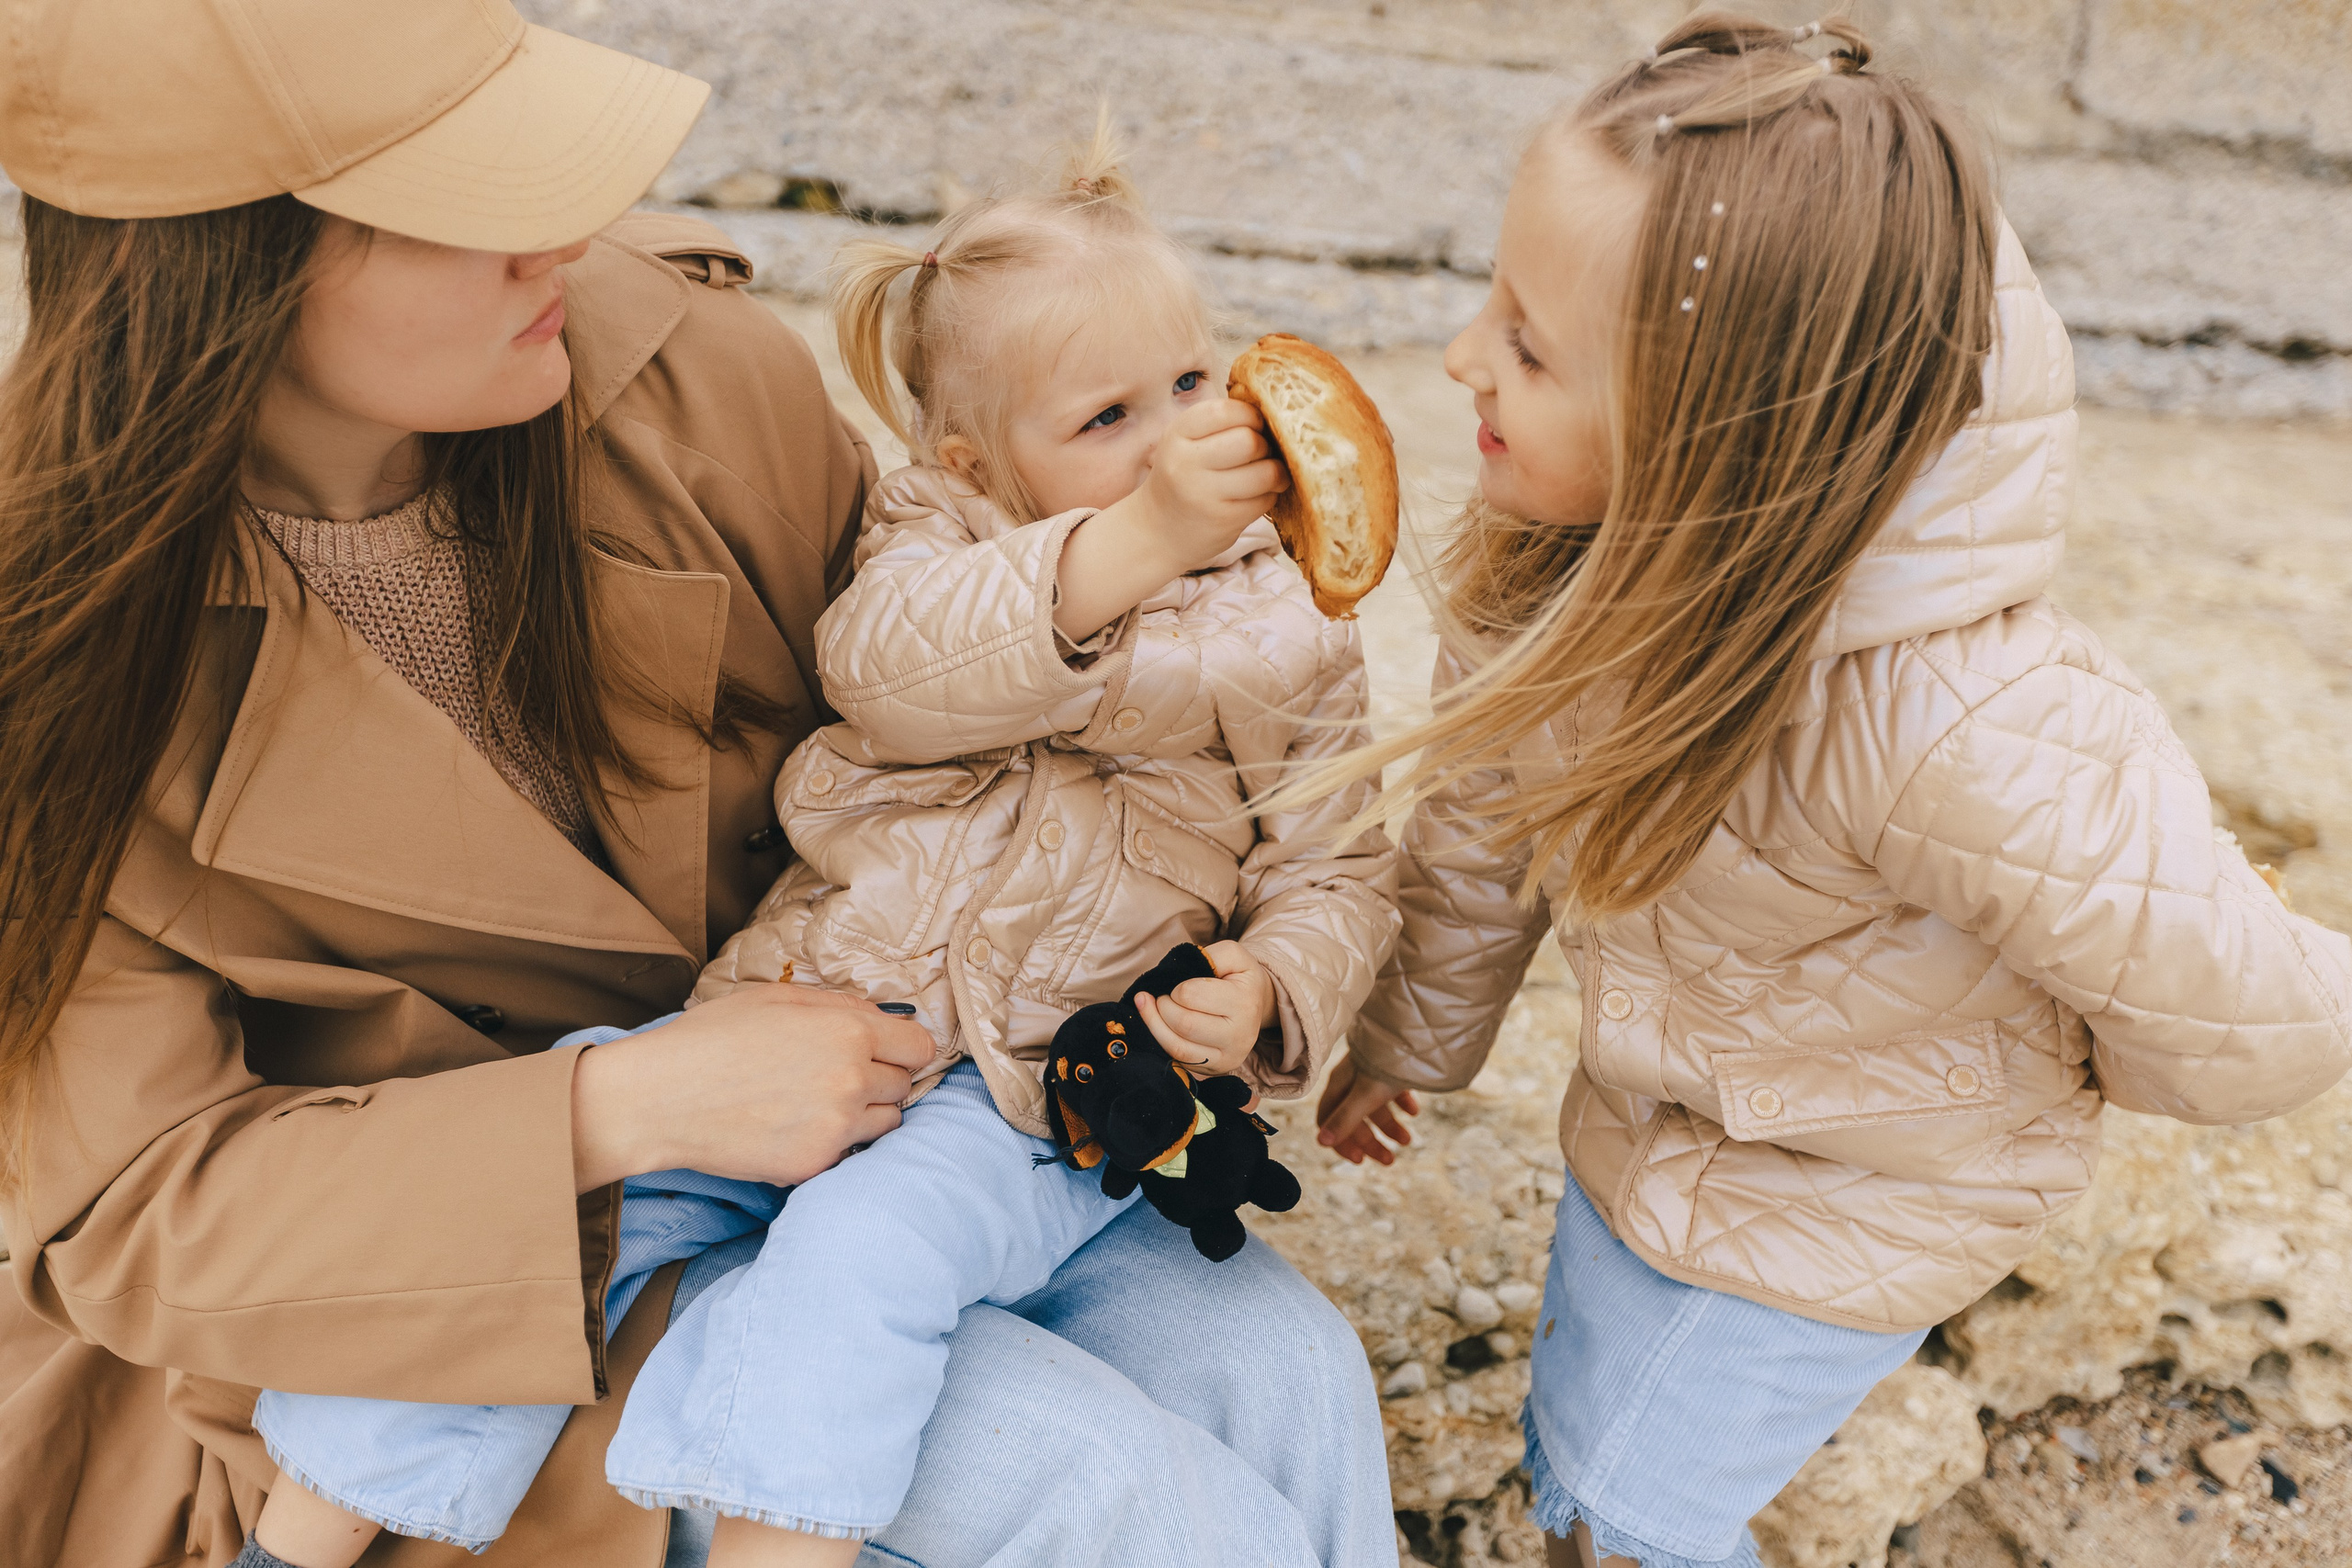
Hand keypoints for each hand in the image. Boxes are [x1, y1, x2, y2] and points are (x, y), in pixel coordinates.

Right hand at [570, 986, 934, 1190]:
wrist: (662, 1098)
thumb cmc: (712, 1039)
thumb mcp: (777, 999)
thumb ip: (837, 1006)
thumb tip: (879, 1015)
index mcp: (848, 1030)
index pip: (919, 1046)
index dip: (904, 1048)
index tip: (887, 1052)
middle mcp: (852, 1077)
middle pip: (903, 1084)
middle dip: (880, 1078)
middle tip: (838, 1077)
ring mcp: (836, 1126)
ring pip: (887, 1122)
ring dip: (865, 1113)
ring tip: (819, 1104)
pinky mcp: (815, 1163)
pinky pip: (849, 1152)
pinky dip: (834, 1143)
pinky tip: (796, 1128)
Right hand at [1134, 398, 1289, 570]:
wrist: (1159, 530)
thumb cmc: (1184, 475)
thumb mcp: (1187, 441)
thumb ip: (1221, 423)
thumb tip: (1275, 414)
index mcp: (1177, 434)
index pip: (1225, 411)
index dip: (1250, 415)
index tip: (1253, 425)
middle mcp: (1186, 463)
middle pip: (1249, 441)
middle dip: (1265, 445)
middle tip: (1261, 453)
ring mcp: (1204, 495)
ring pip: (1265, 473)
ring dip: (1276, 472)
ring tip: (1269, 474)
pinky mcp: (1223, 520)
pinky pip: (1265, 500)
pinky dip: (1270, 495)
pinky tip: (1257, 495)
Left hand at [1135, 939, 1276, 1079]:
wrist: (1257, 1006)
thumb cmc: (1239, 979)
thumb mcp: (1234, 956)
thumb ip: (1211, 955)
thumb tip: (1182, 969)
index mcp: (1244, 1004)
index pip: (1191, 996)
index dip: (1176, 988)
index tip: (1179, 984)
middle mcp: (1239, 1036)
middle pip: (1183, 1024)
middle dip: (1162, 1007)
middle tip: (1163, 996)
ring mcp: (1228, 1058)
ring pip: (1177, 1048)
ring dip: (1154, 1025)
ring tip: (1150, 1007)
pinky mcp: (1214, 1070)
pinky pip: (1178, 1061)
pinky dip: (1161, 1041)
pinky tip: (1157, 1025)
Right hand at [1315, 1051, 1420, 1165]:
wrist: (1413, 1034)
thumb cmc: (1384, 1063)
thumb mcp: (1365, 1096)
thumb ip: (1345, 1119)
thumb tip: (1322, 1143)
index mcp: (1339, 1087)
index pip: (1329, 1121)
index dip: (1341, 1142)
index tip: (1359, 1160)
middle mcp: (1352, 1082)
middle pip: (1354, 1120)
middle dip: (1371, 1142)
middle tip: (1389, 1160)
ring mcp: (1372, 1076)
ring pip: (1376, 1109)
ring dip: (1390, 1128)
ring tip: (1407, 1140)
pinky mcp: (1391, 1071)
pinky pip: (1393, 1094)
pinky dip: (1402, 1105)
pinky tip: (1414, 1111)